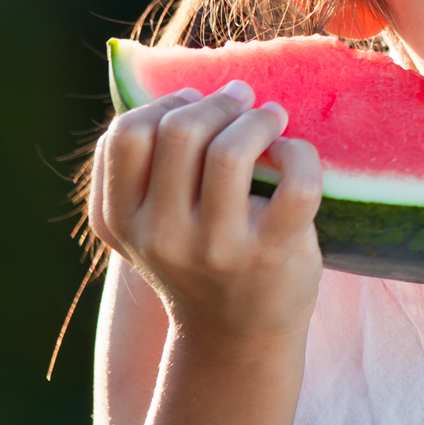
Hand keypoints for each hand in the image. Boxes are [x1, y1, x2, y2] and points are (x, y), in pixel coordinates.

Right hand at [89, 82, 322, 342]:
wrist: (236, 337)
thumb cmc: (198, 257)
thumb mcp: (152, 222)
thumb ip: (148, 166)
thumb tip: (186, 87)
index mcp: (123, 221)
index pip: (125, 136)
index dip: (164, 104)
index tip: (193, 103)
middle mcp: (163, 237)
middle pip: (180, 132)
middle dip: (217, 102)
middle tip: (241, 100)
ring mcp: (218, 249)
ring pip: (231, 151)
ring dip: (259, 119)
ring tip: (271, 116)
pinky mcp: (272, 254)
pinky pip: (295, 183)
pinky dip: (300, 153)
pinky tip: (294, 154)